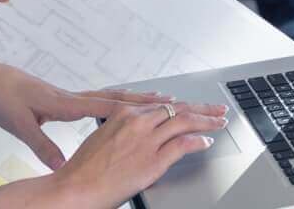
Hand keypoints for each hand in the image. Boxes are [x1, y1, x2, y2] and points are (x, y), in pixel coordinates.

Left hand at [0, 61, 217, 170]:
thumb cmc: (3, 100)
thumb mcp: (20, 125)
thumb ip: (41, 145)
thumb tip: (60, 163)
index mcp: (67, 104)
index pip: (110, 107)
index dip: (138, 108)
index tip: (163, 107)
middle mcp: (75, 97)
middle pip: (120, 99)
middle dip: (150, 101)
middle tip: (178, 99)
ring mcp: (72, 96)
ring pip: (114, 97)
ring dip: (139, 98)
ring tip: (162, 98)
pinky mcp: (66, 98)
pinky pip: (102, 99)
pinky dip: (120, 100)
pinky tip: (126, 103)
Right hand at [44, 98, 230, 205]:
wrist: (74, 189)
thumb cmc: (84, 170)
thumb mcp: (105, 138)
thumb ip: (127, 131)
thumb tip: (146, 134)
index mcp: (123, 114)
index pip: (162, 105)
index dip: (183, 104)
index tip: (194, 105)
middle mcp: (137, 122)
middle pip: (178, 109)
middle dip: (202, 108)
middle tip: (218, 109)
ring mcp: (147, 140)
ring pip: (185, 122)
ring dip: (207, 121)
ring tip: (219, 122)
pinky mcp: (153, 159)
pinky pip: (184, 144)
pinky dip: (199, 141)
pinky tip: (206, 141)